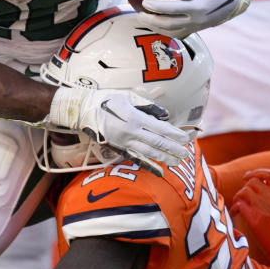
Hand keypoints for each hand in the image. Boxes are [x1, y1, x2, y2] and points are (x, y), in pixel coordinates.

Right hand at [46, 86, 192, 175]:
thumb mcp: (127, 97)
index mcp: (134, 118)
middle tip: (187, 153)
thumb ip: (147, 106)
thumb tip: (165, 115)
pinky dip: (148, 166)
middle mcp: (130, 132)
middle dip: (173, 149)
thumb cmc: (105, 100)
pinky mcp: (118, 148)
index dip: (174, 134)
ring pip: (148, 153)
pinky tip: (159, 171)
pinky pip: (136, 158)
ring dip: (164, 158)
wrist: (82, 111)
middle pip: (157, 143)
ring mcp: (124, 142)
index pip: (160, 129)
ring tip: (178, 161)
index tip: (186, 138)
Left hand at [138, 0, 254, 37]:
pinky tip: (153, 23)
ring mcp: (198, 27)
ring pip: (172, 32)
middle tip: (138, 13)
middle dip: (152, 21)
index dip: (158, 7)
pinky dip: (164, 30)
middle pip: (170, 24)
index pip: (174, 9)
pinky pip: (178, 33)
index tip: (144, 1)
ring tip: (141, 20)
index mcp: (200, 6)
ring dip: (156, 28)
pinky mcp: (197, 30)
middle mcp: (198, 20)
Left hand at [229, 168, 269, 263]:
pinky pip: (238, 205)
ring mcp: (262, 206)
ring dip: (238, 197)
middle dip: (245, 187)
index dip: (257, 172)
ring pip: (243, 191)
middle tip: (243, 196)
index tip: (248, 176)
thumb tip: (269, 189)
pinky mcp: (253, 218)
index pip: (269, 174)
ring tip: (238, 205)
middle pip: (252, 182)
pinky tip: (235, 213)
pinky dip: (234, 208)